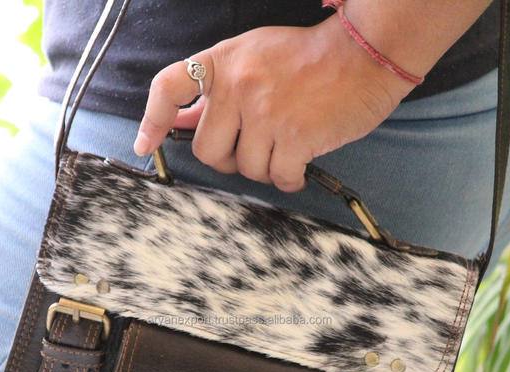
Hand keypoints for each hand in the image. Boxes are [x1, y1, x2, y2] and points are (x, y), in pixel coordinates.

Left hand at [133, 17, 415, 191]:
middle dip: (227, 159)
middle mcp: (238, 87)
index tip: (146, 145)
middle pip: (208, 150)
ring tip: (285, 149)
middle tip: (250, 150)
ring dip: (265, 168)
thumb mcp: (253, 56)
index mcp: (223, 63)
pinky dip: (289, 179)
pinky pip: (278, 177)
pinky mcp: (295, 136)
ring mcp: (266, 112)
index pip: (169, 88)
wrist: (364, 54)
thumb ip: (216, 89)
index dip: (152, 120)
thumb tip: (178, 121)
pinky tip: (301, 164)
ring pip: (245, 168)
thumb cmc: (309, 57)